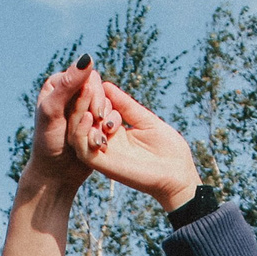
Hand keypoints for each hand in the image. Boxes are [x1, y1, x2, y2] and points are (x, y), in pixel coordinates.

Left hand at [19, 59, 95, 201]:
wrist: (55, 173)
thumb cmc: (48, 143)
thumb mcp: (53, 112)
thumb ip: (68, 85)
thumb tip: (87, 57)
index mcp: (57, 85)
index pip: (86, 76)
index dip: (93, 94)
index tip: (94, 115)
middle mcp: (70, 93)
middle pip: (98, 88)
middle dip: (99, 107)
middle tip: (99, 124)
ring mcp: (83, 107)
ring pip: (106, 103)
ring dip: (105, 119)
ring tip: (98, 135)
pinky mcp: (93, 122)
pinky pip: (110, 117)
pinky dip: (108, 127)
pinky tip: (102, 139)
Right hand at [71, 76, 200, 211]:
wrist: (178, 174)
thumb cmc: (168, 148)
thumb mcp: (145, 120)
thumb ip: (125, 105)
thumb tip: (106, 85)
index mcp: (115, 131)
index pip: (96, 108)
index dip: (95, 94)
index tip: (97, 81)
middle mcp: (105, 142)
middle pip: (83, 119)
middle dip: (85, 100)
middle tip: (89, 86)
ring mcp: (103, 153)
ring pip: (78, 133)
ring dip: (80, 113)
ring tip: (88, 97)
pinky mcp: (103, 165)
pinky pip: (83, 149)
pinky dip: (82, 133)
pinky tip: (90, 118)